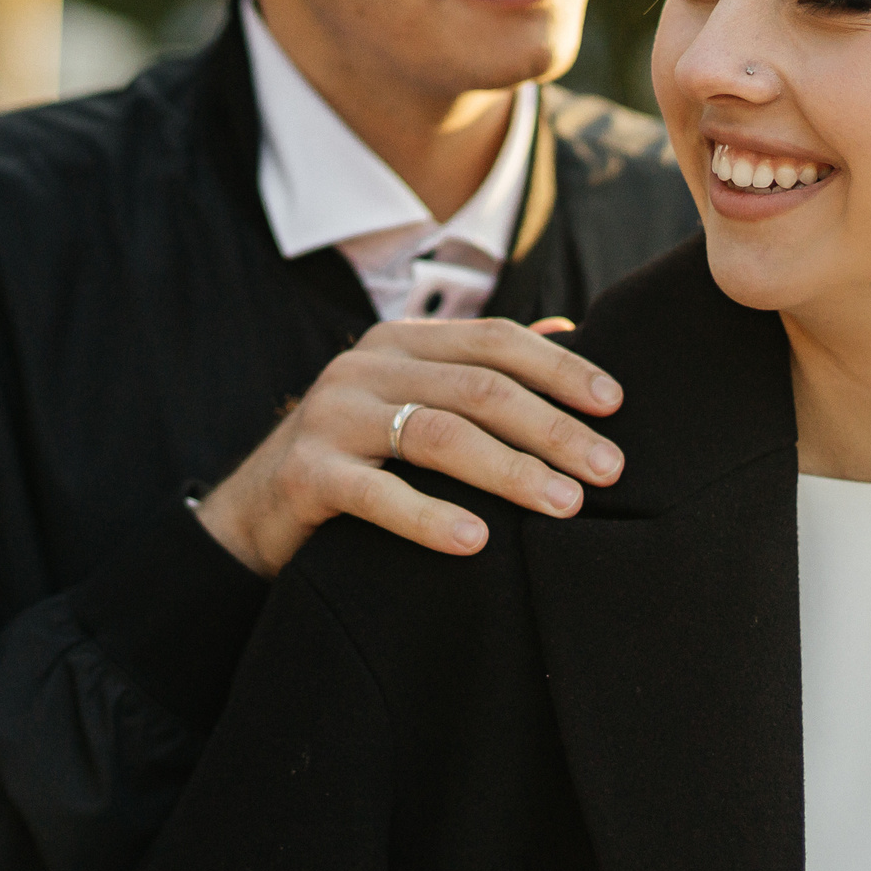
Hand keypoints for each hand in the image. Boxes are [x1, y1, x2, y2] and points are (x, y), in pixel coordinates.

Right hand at [194, 316, 623, 575]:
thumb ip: (478, 368)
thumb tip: (568, 329)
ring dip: (511, 470)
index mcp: (402, 342)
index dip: (560, 368)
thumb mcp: (412, 400)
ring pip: (439, 433)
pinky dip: (430, 517)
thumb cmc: (356, 457)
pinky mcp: (308, 471)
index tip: (615, 405)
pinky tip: (478, 541)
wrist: (255, 512)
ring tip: (565, 505)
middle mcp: (367, 366)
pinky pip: (378, 493)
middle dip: (552, 429)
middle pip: (479, 387)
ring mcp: (333, 415)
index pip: (496, 340)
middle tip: (609, 470)